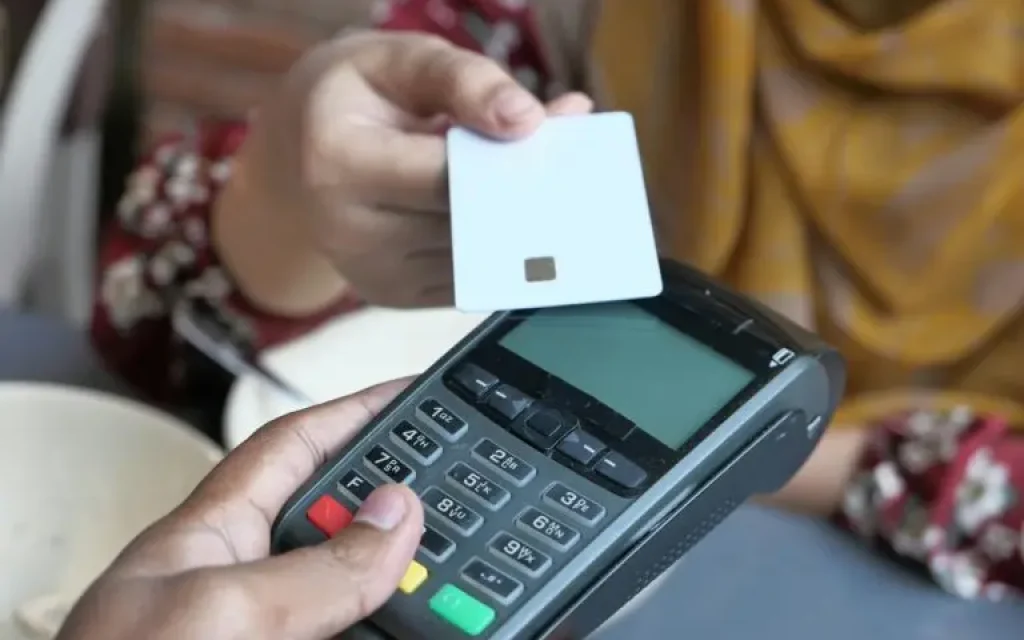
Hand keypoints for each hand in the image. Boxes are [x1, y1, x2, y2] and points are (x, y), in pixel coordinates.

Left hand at [57, 380, 423, 639]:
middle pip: (336, 524)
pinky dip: (390, 629)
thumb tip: (394, 519)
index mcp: (209, 537)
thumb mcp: (218, 613)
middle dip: (395, 507)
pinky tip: (417, 628)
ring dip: (404, 588)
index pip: (293, 448)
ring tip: (447, 587)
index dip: (354, 414)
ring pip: (352, 596)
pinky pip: (349, 634)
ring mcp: (262, 633)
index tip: (411, 397)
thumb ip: (311, 569)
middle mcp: (242, 585)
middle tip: (455, 502)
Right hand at [249, 30, 593, 306]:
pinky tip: (521, 218)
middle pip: (469, 222)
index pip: (448, 175)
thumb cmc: (358, 96)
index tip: (563, 140)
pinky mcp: (395, 298)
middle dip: (529, 194)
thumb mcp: (401, 60)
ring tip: (551, 185)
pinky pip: (471, 278)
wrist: (301, 152)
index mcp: (339, 162)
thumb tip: (528, 120)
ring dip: (524, 225)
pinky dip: (504, 250)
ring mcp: (371, 274)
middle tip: (580, 168)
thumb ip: (466, 80)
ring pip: (478, 256)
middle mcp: (347, 230)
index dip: (511, 161)